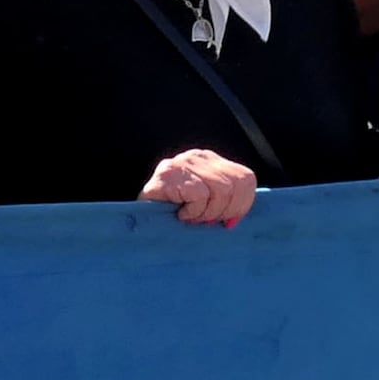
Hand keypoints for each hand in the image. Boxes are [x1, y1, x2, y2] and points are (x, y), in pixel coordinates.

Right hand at [141, 148, 258, 228]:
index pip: (245, 179)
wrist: (133, 217)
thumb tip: (235, 220)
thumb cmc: (171, 215)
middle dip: (225, 211)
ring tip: (191, 218)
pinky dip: (193, 211)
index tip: (228, 221)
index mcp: (211, 162)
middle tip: (206, 222)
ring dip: (207, 213)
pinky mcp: (167, 175)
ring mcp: (181, 163)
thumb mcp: (205, 206)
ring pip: (220, 190)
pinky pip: (199, 194)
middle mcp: (197, 157)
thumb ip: (225, 205)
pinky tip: (180, 214)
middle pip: (236, 185)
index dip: (242, 204)